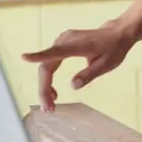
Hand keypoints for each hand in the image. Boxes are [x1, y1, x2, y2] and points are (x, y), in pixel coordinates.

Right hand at [21, 22, 136, 111]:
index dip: (39, 56)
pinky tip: (54, 93)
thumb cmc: (114, 48)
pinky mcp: (62, 44)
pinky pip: (51, 63)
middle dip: (44, 89)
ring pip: (47, 66)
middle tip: (48, 109)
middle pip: (47, 67)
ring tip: (51, 106)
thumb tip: (73, 86)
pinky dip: (50, 78)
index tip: (24, 57)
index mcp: (77, 45)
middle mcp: (65, 41)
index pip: (55, 52)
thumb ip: (90, 74)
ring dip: (46, 86)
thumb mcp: (107, 64)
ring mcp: (62, 41)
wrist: (117, 33)